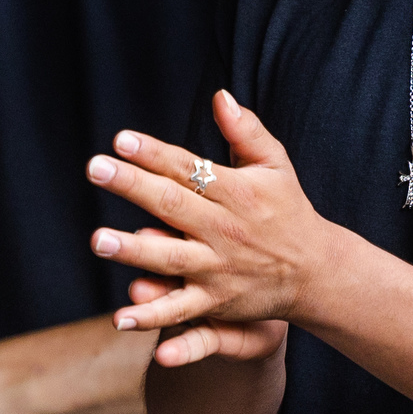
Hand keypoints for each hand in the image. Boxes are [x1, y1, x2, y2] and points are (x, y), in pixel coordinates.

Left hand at [88, 90, 342, 361]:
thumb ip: (247, 131)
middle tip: (95, 169)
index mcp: (237, 192)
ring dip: (133, 250)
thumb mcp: (276, 165)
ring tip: (98, 239)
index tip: (120, 139)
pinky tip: (120, 317)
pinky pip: (180, 312)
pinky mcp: (216, 302)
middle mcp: (225, 229)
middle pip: (172, 204)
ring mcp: (218, 268)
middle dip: (132, 186)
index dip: (153, 153)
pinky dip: (152, 316)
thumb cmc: (289, 210)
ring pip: (171, 258)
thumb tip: (220, 96)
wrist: (316, 272)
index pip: (188, 167)